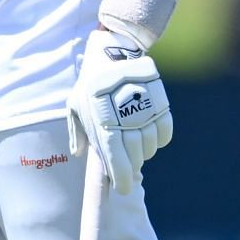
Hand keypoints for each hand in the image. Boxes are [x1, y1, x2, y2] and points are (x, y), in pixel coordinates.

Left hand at [67, 31, 172, 193]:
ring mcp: (144, 109)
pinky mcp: (159, 101)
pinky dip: (160, 139)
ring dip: (145, 151)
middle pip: (136, 154)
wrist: (113, 51)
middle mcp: (124, 117)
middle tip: (129, 167)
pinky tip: (151, 136)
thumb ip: (77, 131)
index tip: (123, 188)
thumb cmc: (90, 83)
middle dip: (133, 166)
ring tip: (137, 146)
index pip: (115, 156)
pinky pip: (164, 130)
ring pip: (150, 144)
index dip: (121, 176)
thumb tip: (79, 153)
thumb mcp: (74, 104)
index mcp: (102, 120)